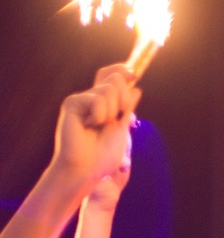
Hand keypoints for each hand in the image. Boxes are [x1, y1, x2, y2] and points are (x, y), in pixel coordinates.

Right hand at [51, 66, 140, 192]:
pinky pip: (97, 99)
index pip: (113, 75)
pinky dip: (100, 115)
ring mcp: (82, 99)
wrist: (88, 168)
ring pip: (109, 89)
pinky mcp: (72, 103)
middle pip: (116, 78)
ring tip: (99, 127)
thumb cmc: (103, 154)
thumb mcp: (122, 126)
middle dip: (124, 99)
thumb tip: (136, 87)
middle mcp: (92, 97)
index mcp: (105, 102)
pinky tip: (89, 126)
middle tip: (115, 119)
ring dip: (111, 112)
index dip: (123, 70)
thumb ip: (127, 106)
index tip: (134, 75)